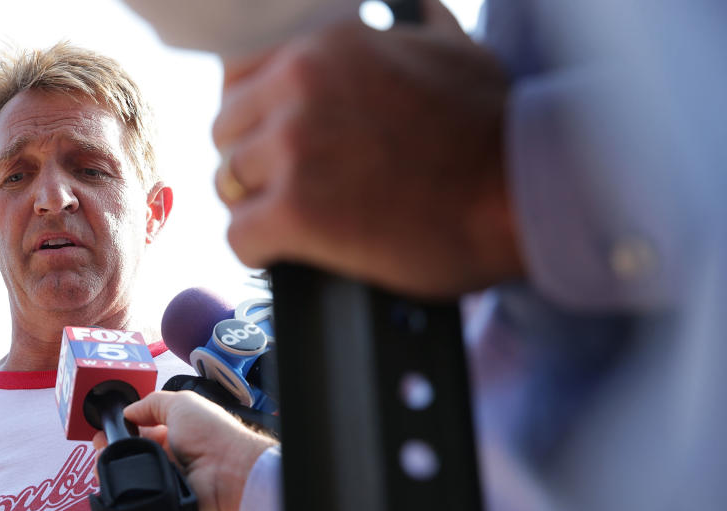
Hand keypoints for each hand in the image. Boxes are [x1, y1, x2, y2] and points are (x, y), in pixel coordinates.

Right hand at [92, 391, 276, 510]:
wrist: (232, 473)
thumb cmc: (212, 434)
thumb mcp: (182, 404)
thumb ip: (152, 404)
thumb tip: (127, 411)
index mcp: (172, 439)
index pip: (137, 438)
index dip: (118, 435)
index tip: (102, 436)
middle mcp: (167, 464)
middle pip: (128, 462)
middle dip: (109, 456)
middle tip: (101, 454)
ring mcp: (164, 489)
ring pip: (127, 487)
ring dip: (113, 477)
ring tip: (105, 470)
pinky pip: (137, 509)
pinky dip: (125, 501)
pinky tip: (117, 492)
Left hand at [213, 0, 522, 296]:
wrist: (516, 193)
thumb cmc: (490, 126)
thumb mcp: (448, 46)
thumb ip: (406, 25)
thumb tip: (408, 9)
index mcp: (322, 46)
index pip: (238, 77)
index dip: (253, 116)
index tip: (270, 140)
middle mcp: (298, 88)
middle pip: (226, 132)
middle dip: (251, 162)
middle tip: (283, 188)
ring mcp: (293, 150)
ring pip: (226, 184)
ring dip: (253, 206)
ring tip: (288, 222)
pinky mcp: (295, 212)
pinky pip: (238, 237)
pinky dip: (257, 250)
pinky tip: (282, 252)